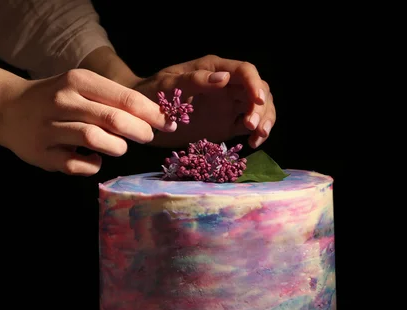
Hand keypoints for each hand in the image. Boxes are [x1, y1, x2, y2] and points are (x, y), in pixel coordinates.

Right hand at [0, 69, 176, 175]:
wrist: (7, 109)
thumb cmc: (57, 98)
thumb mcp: (82, 86)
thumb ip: (114, 99)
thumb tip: (155, 118)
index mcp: (78, 80)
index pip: (125, 98)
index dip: (152, 113)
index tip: (168, 123)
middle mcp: (63, 101)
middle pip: (114, 119)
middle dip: (140, 131)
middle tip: (149, 137)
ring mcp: (51, 128)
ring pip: (96, 140)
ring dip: (117, 147)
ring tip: (119, 147)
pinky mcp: (43, 154)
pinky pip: (79, 166)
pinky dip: (94, 165)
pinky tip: (94, 159)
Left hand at [130, 55, 275, 148]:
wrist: (141, 116)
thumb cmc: (150, 94)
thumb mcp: (168, 85)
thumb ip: (194, 81)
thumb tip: (223, 78)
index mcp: (214, 69)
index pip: (245, 71)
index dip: (255, 84)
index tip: (256, 101)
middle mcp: (226, 85)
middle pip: (258, 89)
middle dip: (261, 107)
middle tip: (252, 126)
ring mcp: (228, 105)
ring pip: (259, 108)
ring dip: (265, 120)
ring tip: (257, 137)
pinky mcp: (227, 123)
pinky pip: (249, 126)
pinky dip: (257, 134)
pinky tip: (252, 144)